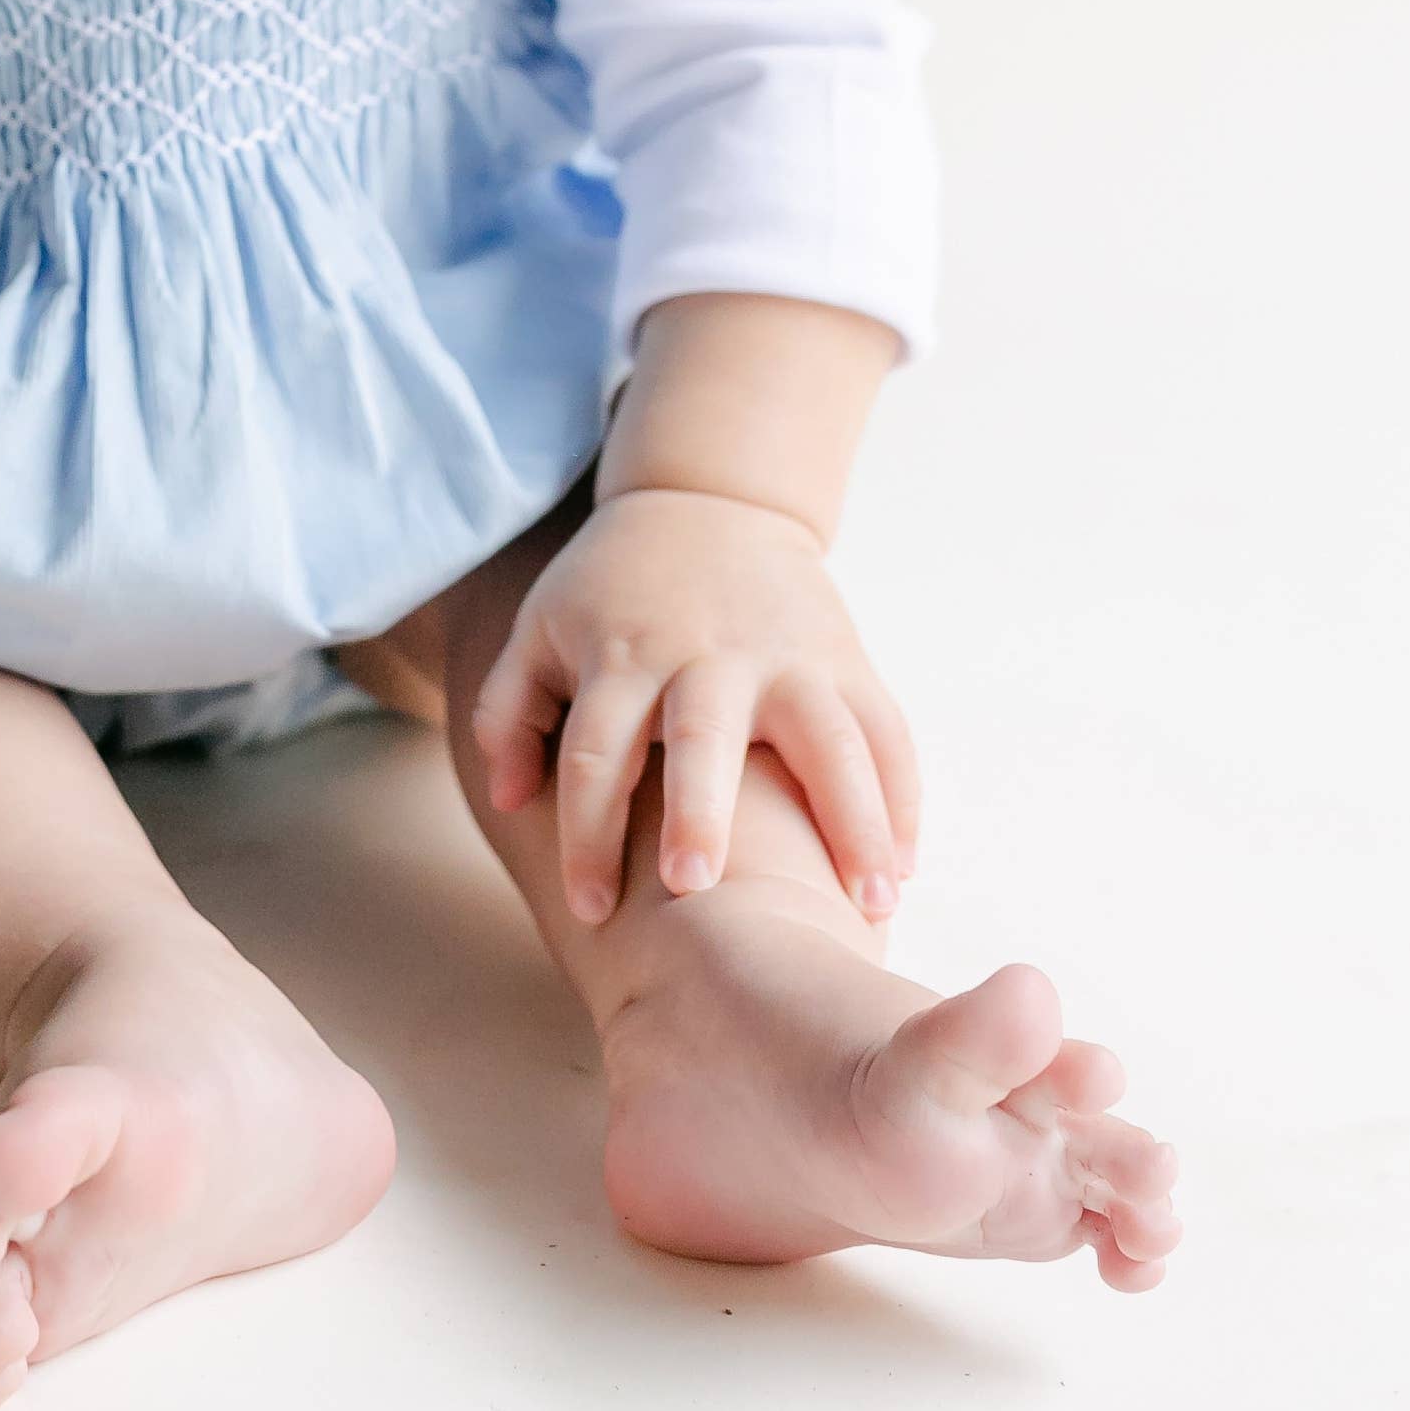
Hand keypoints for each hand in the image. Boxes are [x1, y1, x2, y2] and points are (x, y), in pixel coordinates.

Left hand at [471, 488, 919, 926]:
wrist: (709, 499)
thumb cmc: (611, 590)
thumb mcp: (539, 629)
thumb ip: (510, 714)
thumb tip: (507, 801)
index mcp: (623, 659)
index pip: (592, 753)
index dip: (586, 834)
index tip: (589, 910)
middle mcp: (707, 658)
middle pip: (700, 736)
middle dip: (698, 811)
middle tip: (695, 885)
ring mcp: (788, 657)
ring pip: (827, 739)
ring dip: (850, 821)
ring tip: (869, 905)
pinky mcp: (846, 658)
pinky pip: (885, 731)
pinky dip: (899, 799)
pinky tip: (902, 869)